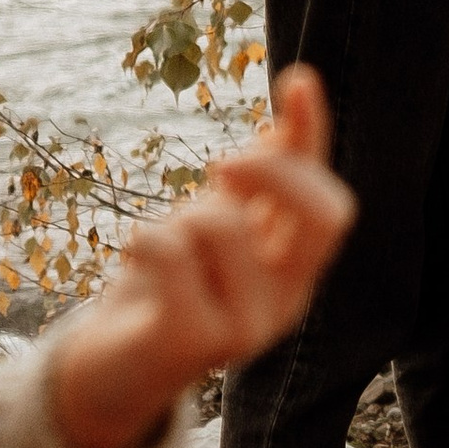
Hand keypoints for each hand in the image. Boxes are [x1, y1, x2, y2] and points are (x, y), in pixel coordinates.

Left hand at [47, 65, 354, 447]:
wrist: (115, 368)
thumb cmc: (172, 283)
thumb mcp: (222, 215)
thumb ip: (263, 173)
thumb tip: (300, 93)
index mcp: (297, 273)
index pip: (332, 205)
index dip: (318, 138)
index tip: (296, 79)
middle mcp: (287, 303)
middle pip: (321, 215)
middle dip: (270, 168)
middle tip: (220, 167)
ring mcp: (247, 328)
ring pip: (223, 224)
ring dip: (182, 216)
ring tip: (165, 245)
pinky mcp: (195, 341)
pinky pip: (169, 254)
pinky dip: (142, 239)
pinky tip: (135, 262)